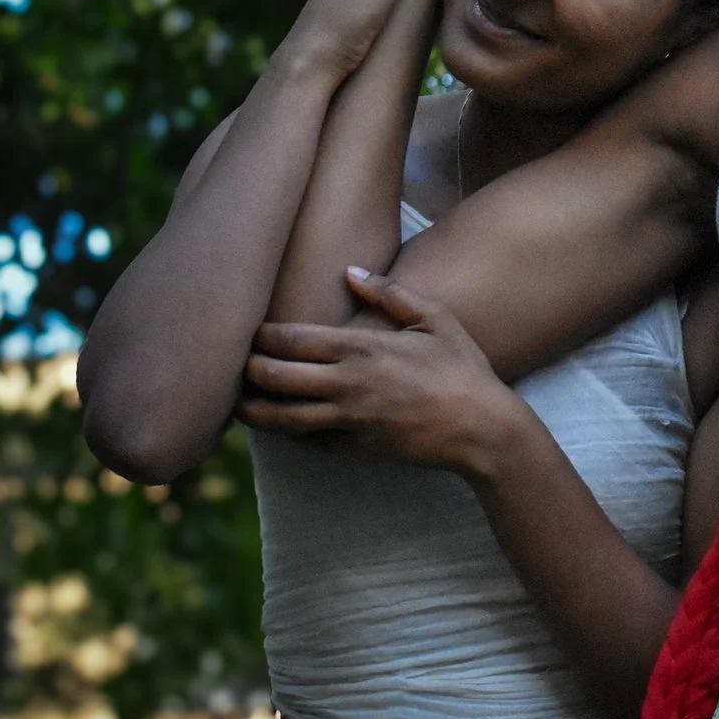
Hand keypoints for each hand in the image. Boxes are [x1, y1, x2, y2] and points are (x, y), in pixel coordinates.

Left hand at [240, 268, 530, 476]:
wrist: (481, 427)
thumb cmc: (462, 368)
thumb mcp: (436, 319)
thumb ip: (391, 293)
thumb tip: (350, 272)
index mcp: (361, 347)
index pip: (289, 339)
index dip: (260, 335)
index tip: (249, 330)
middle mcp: (346, 384)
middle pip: (272, 376)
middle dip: (246, 369)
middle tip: (237, 362)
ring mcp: (347, 419)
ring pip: (279, 417)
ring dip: (252, 409)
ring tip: (238, 401)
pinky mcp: (354, 447)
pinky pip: (308, 439)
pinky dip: (289, 431)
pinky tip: (280, 423)